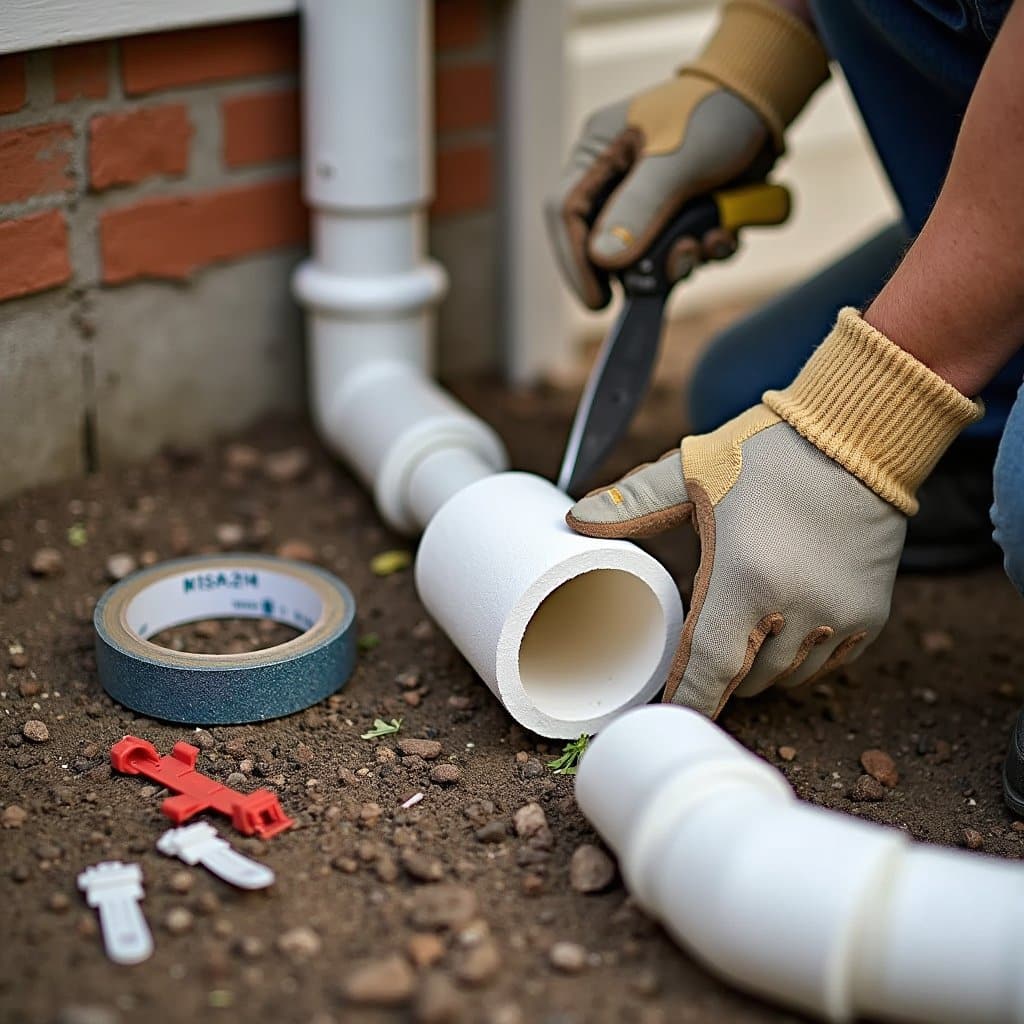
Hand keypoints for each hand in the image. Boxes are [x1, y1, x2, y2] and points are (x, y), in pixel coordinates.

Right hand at [544, 0, 829, 309]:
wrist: (766, 104)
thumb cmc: (715, 113)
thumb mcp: (677, 157)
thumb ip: (639, 207)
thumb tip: (602, 260)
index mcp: (596, 154)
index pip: (564, 212)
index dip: (575, 261)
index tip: (598, 300)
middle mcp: (613, 181)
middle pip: (602, 244)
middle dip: (639, 266)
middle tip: (666, 275)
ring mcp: (646, 202)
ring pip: (645, 256)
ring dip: (680, 260)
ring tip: (708, 243)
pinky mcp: (678, 216)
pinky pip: (680, 251)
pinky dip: (704, 252)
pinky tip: (725, 233)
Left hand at [566, 309, 981, 715]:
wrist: (860, 435)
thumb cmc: (770, 452)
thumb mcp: (693, 470)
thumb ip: (633, 503)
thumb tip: (574, 519)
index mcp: (746, 578)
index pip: (709, 669)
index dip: (686, 698)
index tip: (666, 711)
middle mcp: (798, 609)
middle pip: (746, 678)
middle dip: (720, 670)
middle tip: (703, 642)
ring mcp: (840, 617)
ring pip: (787, 676)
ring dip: (760, 665)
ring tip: (745, 628)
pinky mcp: (871, 616)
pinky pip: (827, 664)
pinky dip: (801, 657)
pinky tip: (785, 625)